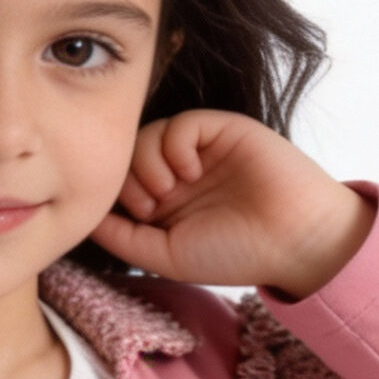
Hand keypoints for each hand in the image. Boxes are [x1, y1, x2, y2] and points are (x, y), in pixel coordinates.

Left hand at [90, 110, 375, 298]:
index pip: (118, 184)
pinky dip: (174, 145)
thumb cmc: (236, 254)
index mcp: (165, 205)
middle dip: (127, 179)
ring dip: (147, 162)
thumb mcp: (165, 255)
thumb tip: (83, 216)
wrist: (295, 239)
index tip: (137, 219)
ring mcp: (199, 151)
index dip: (113, 194)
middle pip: (125, 156)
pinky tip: (190, 170)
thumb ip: (122, 237)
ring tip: (169, 190)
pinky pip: (179, 123)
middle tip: (151, 205)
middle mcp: (178, 175)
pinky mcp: (220, 129)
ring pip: (146, 135)